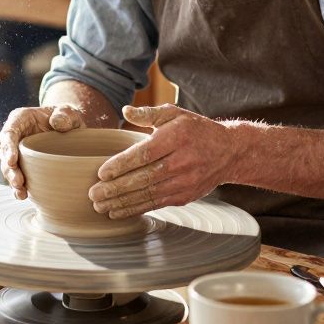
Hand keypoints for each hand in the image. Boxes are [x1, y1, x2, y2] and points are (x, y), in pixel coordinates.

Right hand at [0, 105, 86, 199]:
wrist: (71, 128)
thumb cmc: (67, 118)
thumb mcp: (69, 112)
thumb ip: (65, 114)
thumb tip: (57, 124)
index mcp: (21, 119)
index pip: (9, 132)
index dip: (8, 147)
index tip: (12, 161)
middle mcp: (15, 135)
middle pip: (5, 153)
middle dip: (10, 169)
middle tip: (18, 182)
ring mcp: (18, 151)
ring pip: (9, 167)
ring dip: (13, 180)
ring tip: (21, 193)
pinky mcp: (23, 164)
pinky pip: (18, 176)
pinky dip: (18, 187)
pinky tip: (23, 195)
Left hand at [89, 104, 238, 218]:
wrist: (229, 152)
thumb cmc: (195, 130)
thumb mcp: (175, 114)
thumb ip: (148, 114)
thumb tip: (125, 111)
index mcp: (176, 138)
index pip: (144, 154)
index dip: (121, 165)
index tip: (101, 173)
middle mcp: (181, 161)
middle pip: (143, 178)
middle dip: (116, 189)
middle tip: (94, 194)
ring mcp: (184, 181)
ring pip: (148, 194)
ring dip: (122, 203)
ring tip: (100, 206)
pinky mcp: (185, 196)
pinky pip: (157, 204)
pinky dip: (136, 209)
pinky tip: (118, 212)